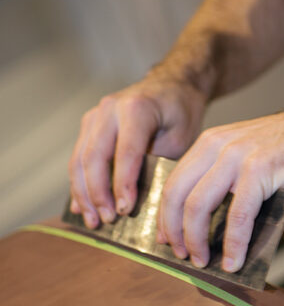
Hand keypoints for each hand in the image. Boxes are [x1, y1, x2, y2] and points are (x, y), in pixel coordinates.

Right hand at [69, 73, 206, 228]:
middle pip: (94, 158)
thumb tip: (136, 201)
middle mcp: (109, 109)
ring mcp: (95, 115)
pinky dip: (80, 184)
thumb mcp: (181, 138)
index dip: (122, 185)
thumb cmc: (180, 112)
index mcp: (136, 108)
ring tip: (93, 220)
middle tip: (107, 220)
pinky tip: (81, 206)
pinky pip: (79, 157)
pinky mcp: (89, 124)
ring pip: (79, 160)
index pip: (125, 153)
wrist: (173, 85)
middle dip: (98, 194)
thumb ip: (158, 164)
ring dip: (84, 194)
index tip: (124, 211)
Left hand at [156, 106, 283, 271]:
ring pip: (199, 206)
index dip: (166, 216)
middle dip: (174, 231)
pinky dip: (234, 243)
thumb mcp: (248, 155)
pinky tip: (235, 260)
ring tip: (204, 262)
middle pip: (177, 195)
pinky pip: (238, 215)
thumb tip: (209, 223)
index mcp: (211, 142)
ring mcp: (239, 156)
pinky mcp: (261, 170)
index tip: (167, 239)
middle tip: (182, 255)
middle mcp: (219, 145)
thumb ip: (225, 179)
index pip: (174, 182)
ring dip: (197, 241)